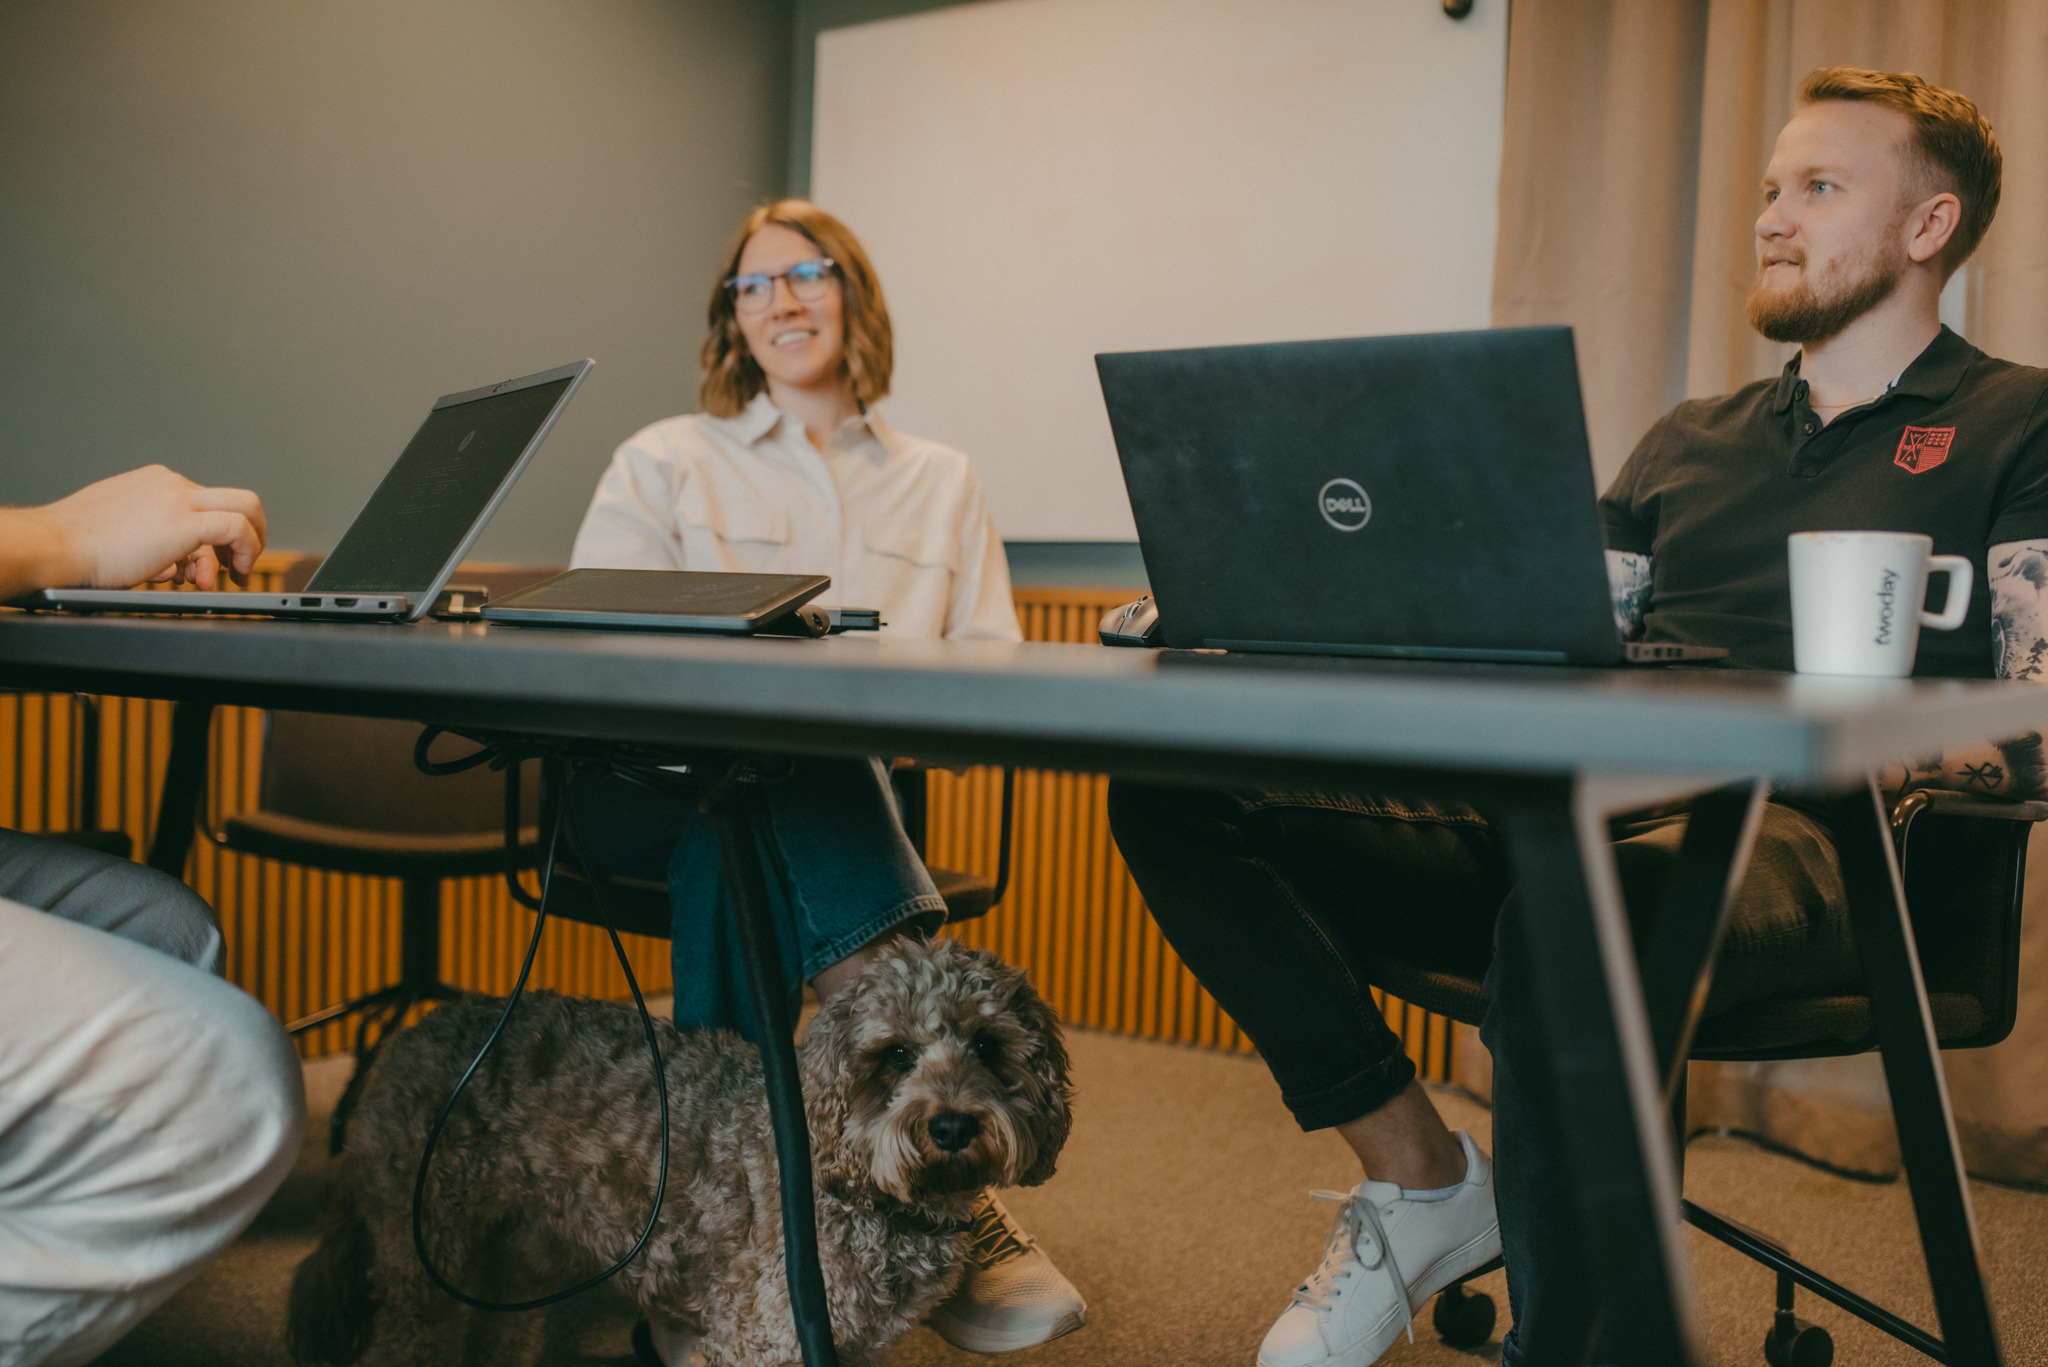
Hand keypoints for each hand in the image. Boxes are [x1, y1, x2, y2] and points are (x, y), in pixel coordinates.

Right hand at [36, 466, 265, 589]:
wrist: (57, 544)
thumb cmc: (79, 546)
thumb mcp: (124, 530)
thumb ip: (154, 539)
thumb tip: (174, 565)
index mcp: (156, 483)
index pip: (205, 502)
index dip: (217, 534)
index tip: (215, 559)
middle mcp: (171, 484)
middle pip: (235, 498)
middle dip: (250, 532)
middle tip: (243, 561)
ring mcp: (179, 499)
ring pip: (245, 508)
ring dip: (249, 546)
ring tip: (236, 574)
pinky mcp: (184, 521)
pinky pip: (236, 528)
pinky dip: (245, 551)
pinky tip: (232, 573)